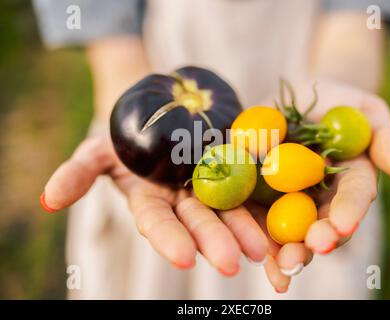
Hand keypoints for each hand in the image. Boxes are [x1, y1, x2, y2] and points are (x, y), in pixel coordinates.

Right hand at [41, 135, 267, 274]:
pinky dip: (265, 202)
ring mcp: (211, 182)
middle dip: (215, 240)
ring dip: (245, 229)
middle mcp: (183, 198)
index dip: (169, 240)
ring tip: (264, 250)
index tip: (184, 259)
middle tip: (232, 262)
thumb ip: (78, 172)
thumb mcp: (97, 148)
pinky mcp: (235, 165)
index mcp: (151, 199)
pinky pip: (252, 183)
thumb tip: (48, 198)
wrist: (161, 108)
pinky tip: (280, 220)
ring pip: (230, 208)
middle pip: (200, 220)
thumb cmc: (123, 131)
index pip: (157, 223)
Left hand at [254, 80, 389, 292]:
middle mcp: (324, 199)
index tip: (341, 227)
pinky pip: (257, 219)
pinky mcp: (260, 197)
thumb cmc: (336, 102)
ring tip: (280, 267)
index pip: (354, 198)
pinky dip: (254, 238)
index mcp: (351, 180)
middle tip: (306, 253)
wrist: (294, 100)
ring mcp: (291, 201)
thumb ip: (385, 138)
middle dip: (315, 242)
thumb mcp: (366, 111)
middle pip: (322, 225)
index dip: (349, 212)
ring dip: (285, 252)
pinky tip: (249, 254)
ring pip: (291, 232)